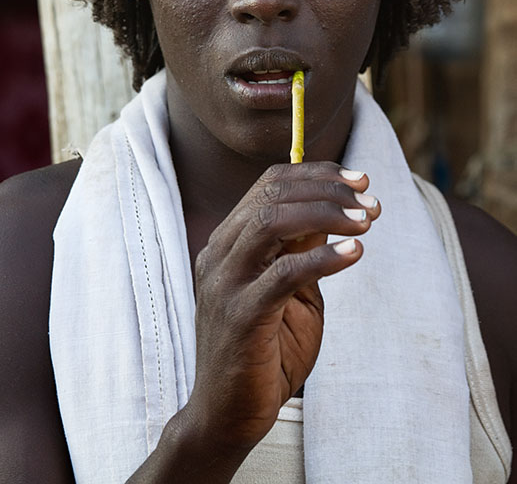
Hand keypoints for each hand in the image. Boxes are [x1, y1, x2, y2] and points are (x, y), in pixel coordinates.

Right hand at [185, 161, 379, 453]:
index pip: (269, 184)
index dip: (316, 174)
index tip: (359, 180)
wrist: (227, 416)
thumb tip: (335, 209)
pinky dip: (323, 258)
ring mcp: (225, 283)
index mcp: (228, 242)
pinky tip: (354, 254)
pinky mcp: (240, 316)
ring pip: (272, 222)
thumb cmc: (265, 350)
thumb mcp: (289, 289)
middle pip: (271, 195)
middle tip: (371, 203)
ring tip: (366, 223)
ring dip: (326, 214)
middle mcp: (219, 254)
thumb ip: (302, 249)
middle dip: (328, 191)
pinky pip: (283, 273)